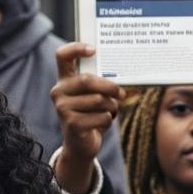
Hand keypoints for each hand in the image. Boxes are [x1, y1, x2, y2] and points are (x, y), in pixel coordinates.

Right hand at [51, 42, 124, 193]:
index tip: (93, 50)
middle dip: (109, 86)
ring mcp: (62, 108)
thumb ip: (109, 88)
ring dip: (111, 106)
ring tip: (110, 111)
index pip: (63, 56)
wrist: (81, 145)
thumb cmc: (92, 115)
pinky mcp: (71, 123)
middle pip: (87, 80)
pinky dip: (108, 120)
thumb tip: (133, 86)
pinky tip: (103, 123)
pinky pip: (100, 117)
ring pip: (97, 100)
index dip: (76, 48)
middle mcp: (59, 91)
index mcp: (65, 80)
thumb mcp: (99, 97)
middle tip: (121, 93)